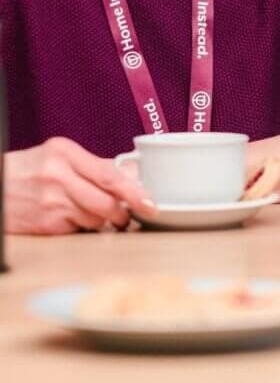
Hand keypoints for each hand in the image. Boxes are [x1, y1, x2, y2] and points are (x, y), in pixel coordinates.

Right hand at [3, 137, 154, 234]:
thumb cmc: (27, 169)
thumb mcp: (58, 154)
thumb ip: (93, 164)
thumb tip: (131, 174)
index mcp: (66, 153)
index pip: (109, 175)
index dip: (134, 191)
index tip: (149, 202)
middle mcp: (59, 176)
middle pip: (106, 202)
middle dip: (124, 213)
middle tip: (128, 215)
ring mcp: (50, 203)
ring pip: (95, 218)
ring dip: (103, 220)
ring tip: (97, 213)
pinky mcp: (44, 225)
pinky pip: (77, 229)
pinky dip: (82, 227)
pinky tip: (74, 218)